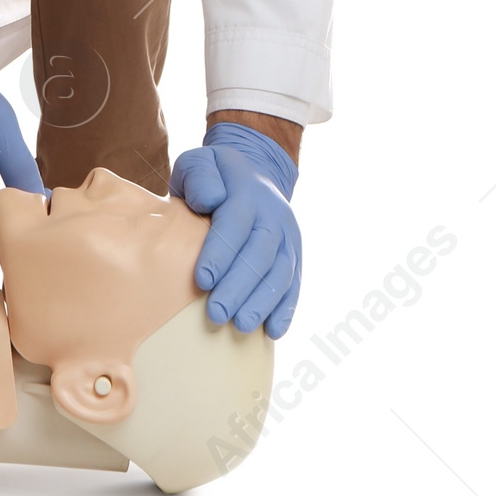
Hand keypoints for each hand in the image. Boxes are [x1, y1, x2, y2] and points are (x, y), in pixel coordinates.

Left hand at [170, 121, 301, 337]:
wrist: (253, 172)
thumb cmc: (213, 176)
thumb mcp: (200, 163)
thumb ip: (200, 177)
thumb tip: (210, 200)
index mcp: (247, 191)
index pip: (235, 224)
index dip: (220, 253)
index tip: (202, 280)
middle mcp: (274, 214)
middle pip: (260, 254)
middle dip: (239, 286)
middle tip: (217, 314)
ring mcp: (288, 236)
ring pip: (280, 272)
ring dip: (262, 302)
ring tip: (242, 327)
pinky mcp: (295, 255)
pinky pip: (294, 284)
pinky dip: (286, 308)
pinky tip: (274, 331)